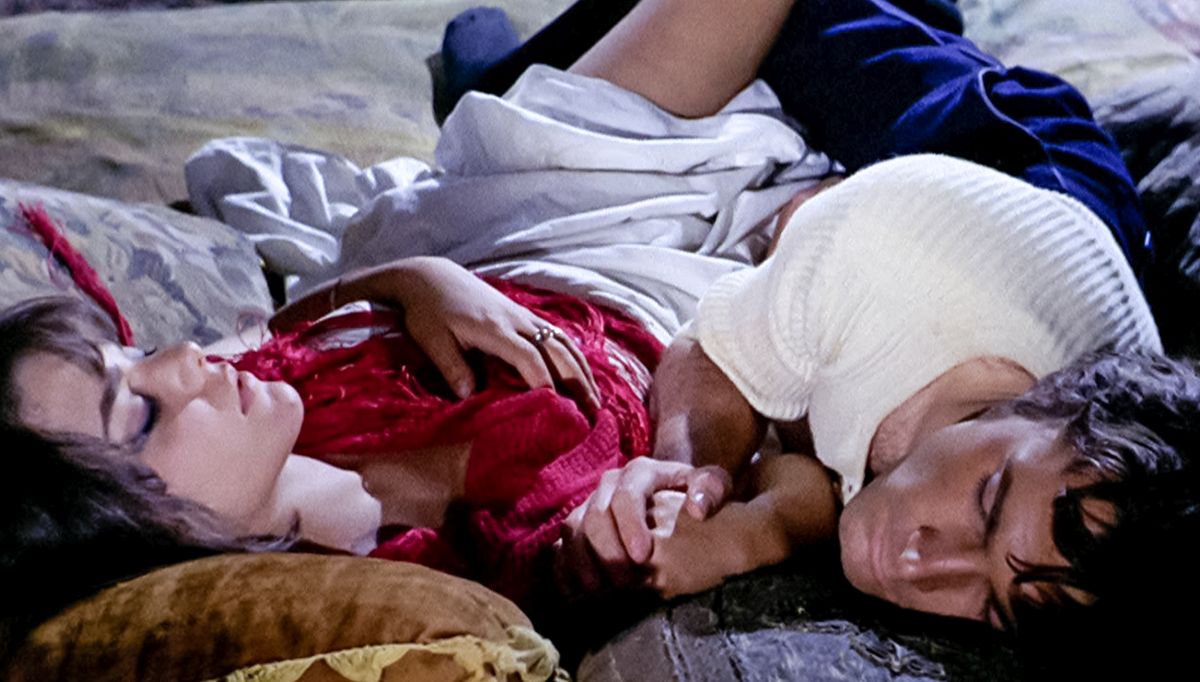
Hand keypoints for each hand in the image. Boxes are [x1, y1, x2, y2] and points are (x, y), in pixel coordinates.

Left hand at [392, 259, 599, 407]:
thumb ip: (451, 367)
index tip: (556, 408)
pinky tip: (583, 374)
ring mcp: (524, 315)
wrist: (431, 277)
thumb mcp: (431, 340)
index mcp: (494, 328)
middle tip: (593, 412)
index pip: (528, 357)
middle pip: (557, 350)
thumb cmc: (427, 312)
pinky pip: (558, 335)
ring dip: (583, 370)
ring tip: (596, 399)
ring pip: (563, 342)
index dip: (544, 382)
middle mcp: (516, 320)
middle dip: (578, 381)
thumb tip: (470, 398)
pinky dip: (575, 356)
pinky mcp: (524, 314)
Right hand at [554, 457, 731, 595]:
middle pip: (594, 516)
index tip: (643, 557)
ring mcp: (589, 504)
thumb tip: (697, 509)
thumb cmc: (699, 497)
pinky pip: (560, 547)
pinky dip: (565, 570)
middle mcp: (608, 484)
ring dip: (584, 564)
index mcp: (640, 471)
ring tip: (603, 593)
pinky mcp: (577, 527)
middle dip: (608, 552)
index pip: (626, 495)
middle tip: (625, 584)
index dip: (629, 526)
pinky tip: (579, 593)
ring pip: (572, 532)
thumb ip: (712, 490)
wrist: (679, 503)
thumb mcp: (715, 486)